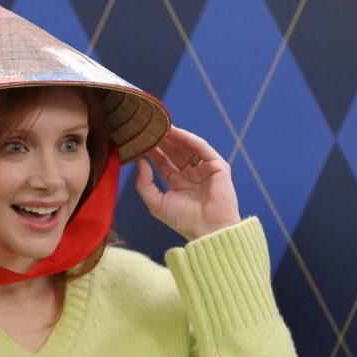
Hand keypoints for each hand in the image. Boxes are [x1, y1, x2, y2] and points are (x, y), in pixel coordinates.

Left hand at [135, 126, 240, 240]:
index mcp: (178, 183)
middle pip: (174, 152)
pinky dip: (188, 138)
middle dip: (162, 140)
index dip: (152, 151)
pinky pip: (201, 148)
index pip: (163, 162)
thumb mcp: (156, 202)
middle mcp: (191, 174)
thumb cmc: (183, 221)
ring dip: (173, 136)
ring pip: (187, 147)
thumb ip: (144, 183)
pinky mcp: (217, 166)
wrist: (207, 230)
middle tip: (148, 128)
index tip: (139, 140)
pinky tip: (175, 132)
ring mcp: (204, 169)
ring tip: (159, 126)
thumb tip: (140, 162)